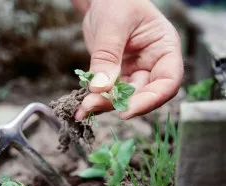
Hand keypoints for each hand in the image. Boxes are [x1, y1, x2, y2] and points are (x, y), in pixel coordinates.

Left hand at [71, 0, 182, 119]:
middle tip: (91, 105)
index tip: (126, 111)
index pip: (168, 82)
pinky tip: (82, 107)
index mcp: (164, 49)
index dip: (150, 101)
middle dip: (118, 102)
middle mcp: (152, 64)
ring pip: (123, 96)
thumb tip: (100, 88)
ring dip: (103, 104)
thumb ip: (107, 56)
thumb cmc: (117, 1)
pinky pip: (109, 91)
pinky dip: (96, 99)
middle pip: (142, 93)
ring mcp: (134, 71)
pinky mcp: (116, 75)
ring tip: (83, 109)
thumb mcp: (113, 24)